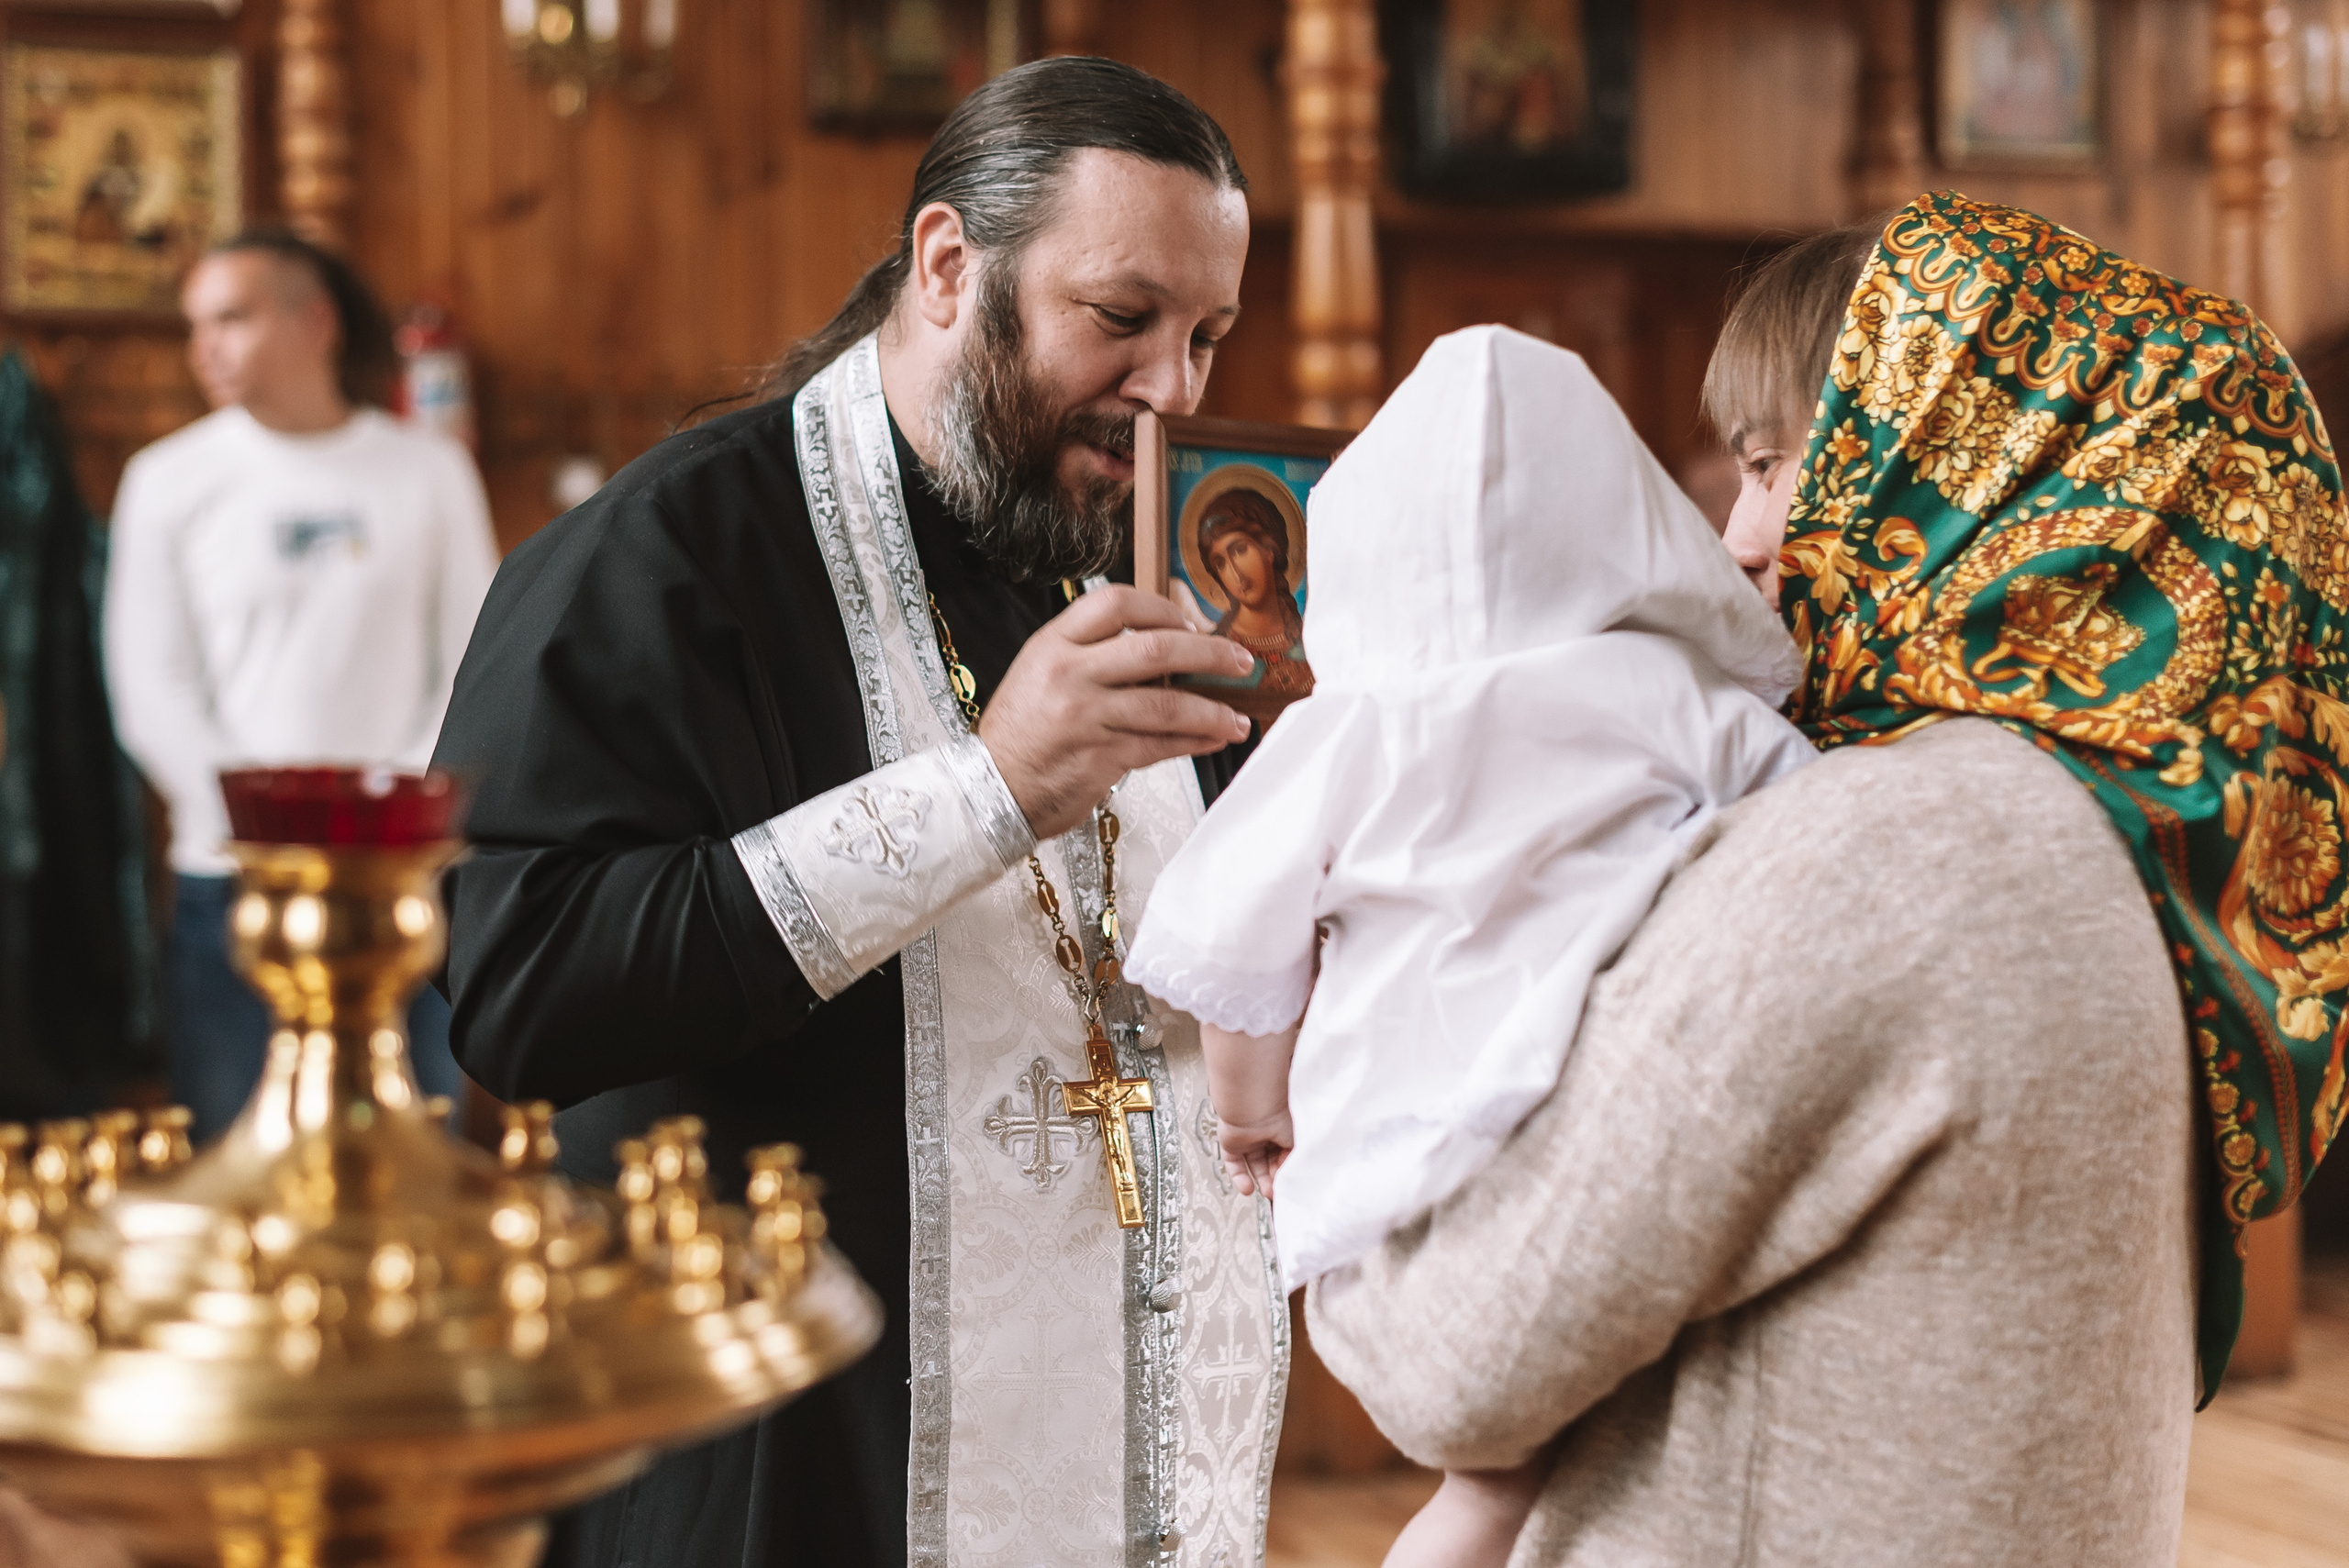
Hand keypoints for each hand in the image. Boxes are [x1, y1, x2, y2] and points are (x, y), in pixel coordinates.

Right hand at [980, 586, 1253, 839]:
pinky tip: (1212, 740)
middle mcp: (1070, 674)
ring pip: (1167, 705)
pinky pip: (1160, 745)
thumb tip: (1162, 648)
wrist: (990, 789)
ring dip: (1212, 711)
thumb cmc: (1021, 733)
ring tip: (1238, 718)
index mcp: (1053, 644)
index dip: (1161, 609)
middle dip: (1209, 654)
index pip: (1115, 603)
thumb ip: (1090, 655)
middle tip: (1239, 660)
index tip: (1189, 624)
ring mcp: (1086, 716)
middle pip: (1154, 650)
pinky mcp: (1101, 757)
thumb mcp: (1040, 673)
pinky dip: (1193, 742)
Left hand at [1218, 1108, 1292, 1200]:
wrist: (1254, 1104)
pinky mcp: (1231, 1144)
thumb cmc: (1279, 1115)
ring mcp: (1248, 1139)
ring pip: (1254, 1165)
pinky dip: (1239, 1177)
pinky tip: (1248, 1189)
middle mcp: (1266, 1134)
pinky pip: (1234, 1164)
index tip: (1291, 1184)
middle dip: (1274, 1179)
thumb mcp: (1294, 1141)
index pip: (1286, 1155)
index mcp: (1283, 1129)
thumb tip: (1288, 1175)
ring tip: (1267, 1192)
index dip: (1287, 1170)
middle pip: (1270, 1162)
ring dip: (1260, 1180)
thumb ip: (1292, 1159)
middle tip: (1279, 1191)